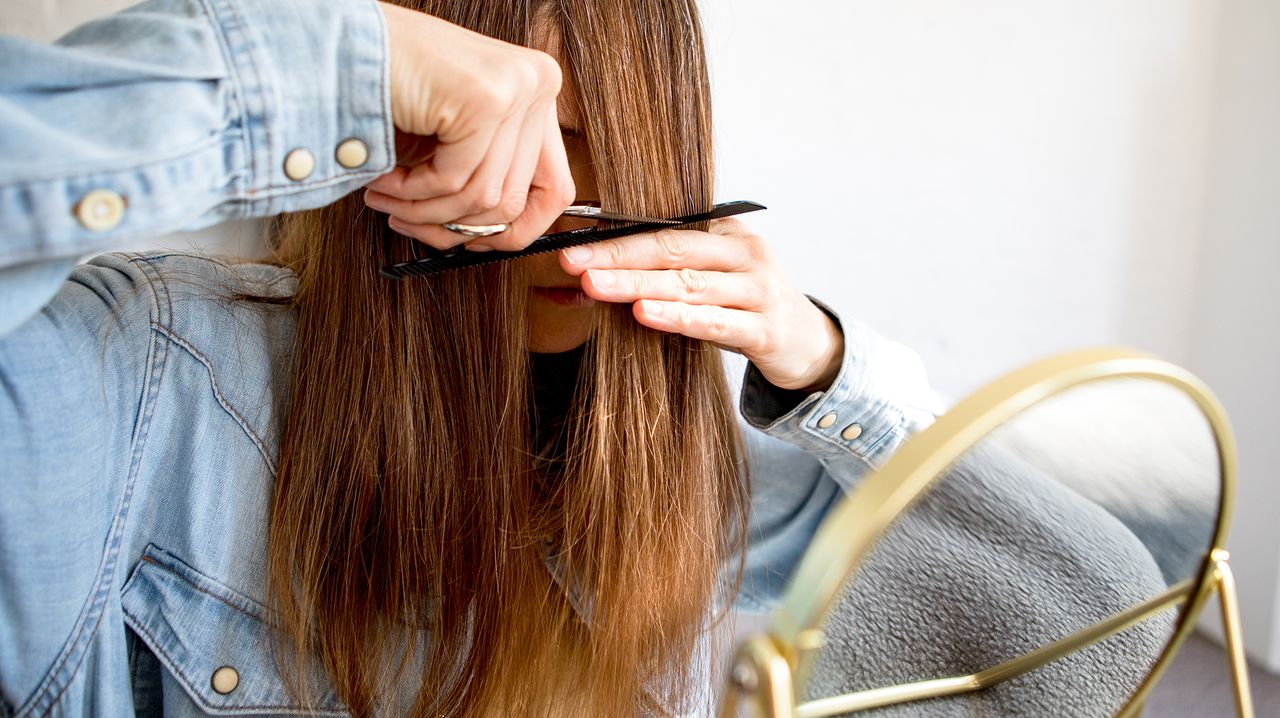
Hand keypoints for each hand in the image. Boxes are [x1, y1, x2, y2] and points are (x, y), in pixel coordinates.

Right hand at [361, 3, 575, 250]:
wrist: (335, 42)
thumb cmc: (390, 85)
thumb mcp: (457, 137)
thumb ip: (489, 175)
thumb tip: (502, 237)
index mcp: (539, 90)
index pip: (556, 189)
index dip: (514, 231)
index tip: (471, 242)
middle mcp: (538, 83)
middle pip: (515, 201)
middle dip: (453, 228)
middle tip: (408, 222)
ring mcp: (516, 87)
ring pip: (483, 198)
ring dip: (424, 212)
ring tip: (387, 200)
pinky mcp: (485, 98)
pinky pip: (454, 181)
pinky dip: (411, 192)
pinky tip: (384, 179)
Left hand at [559, 219, 844, 392]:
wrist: (808, 342)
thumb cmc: (743, 308)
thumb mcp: (705, 284)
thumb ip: (651, 279)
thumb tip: (572, 288)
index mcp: (726, 231)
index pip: (664, 229)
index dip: (615, 237)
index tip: (572, 246)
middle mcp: (745, 252)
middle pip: (673, 249)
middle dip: (618, 256)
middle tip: (573, 262)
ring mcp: (758, 289)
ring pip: (690, 283)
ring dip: (638, 284)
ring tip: (597, 285)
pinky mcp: (765, 329)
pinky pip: (716, 321)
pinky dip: (678, 316)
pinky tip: (644, 314)